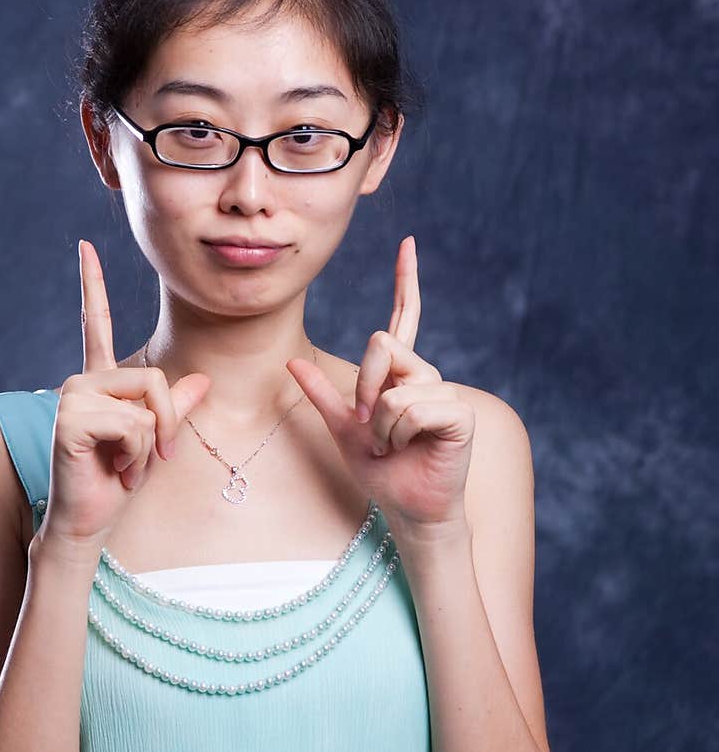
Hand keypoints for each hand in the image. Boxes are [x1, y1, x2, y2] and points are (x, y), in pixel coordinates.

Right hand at [35, 240, 211, 560]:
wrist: (89, 522)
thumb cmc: (117, 483)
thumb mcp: (156, 442)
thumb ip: (174, 408)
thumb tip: (200, 380)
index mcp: (99, 380)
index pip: (95, 323)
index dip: (91, 284)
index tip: (84, 245)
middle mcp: (82, 380)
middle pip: (155, 379)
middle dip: (167, 425)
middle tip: (151, 459)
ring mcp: (72, 395)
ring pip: (147, 404)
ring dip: (149, 446)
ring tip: (124, 466)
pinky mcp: (71, 418)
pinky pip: (133, 425)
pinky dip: (134, 455)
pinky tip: (112, 469)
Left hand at [285, 236, 474, 534]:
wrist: (407, 508)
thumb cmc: (383, 472)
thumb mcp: (343, 429)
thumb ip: (321, 394)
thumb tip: (291, 361)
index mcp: (401, 374)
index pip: (403, 317)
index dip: (406, 281)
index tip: (408, 243)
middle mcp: (426, 374)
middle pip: (382, 344)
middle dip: (364, 387)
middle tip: (369, 425)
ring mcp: (446, 392)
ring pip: (395, 386)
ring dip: (381, 425)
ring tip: (393, 445)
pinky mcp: (460, 413)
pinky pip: (414, 407)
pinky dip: (400, 434)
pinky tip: (411, 448)